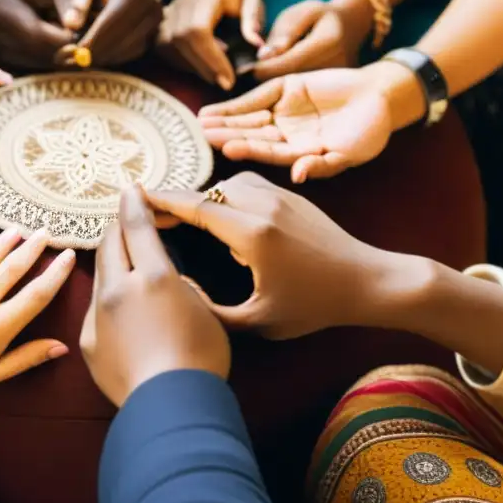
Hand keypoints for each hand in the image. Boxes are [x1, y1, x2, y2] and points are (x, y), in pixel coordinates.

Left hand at [76, 0, 161, 67]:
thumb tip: (70, 26)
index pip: (112, 23)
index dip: (91, 40)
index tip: (70, 52)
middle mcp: (152, 6)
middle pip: (122, 40)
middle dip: (96, 53)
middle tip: (71, 60)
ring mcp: (156, 20)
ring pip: (128, 50)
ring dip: (105, 57)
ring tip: (80, 57)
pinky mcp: (155, 30)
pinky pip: (133, 51)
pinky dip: (114, 55)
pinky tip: (96, 53)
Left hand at [80, 186, 229, 406]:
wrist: (170, 409)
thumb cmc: (201, 362)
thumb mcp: (206, 312)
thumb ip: (182, 288)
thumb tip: (169, 281)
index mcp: (155, 276)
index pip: (137, 227)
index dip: (133, 203)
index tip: (130, 189)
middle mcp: (120, 288)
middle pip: (111, 243)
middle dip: (117, 226)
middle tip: (124, 217)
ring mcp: (99, 314)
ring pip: (100, 274)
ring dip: (110, 262)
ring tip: (121, 259)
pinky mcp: (88, 340)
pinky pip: (95, 308)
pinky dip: (107, 299)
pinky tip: (119, 307)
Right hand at [147, 172, 401, 338]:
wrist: (369, 281)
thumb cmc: (316, 305)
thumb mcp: (259, 321)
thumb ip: (213, 311)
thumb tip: (179, 292)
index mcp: (253, 234)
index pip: (195, 206)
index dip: (160, 201)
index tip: (133, 197)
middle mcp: (263, 205)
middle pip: (207, 190)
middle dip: (178, 199)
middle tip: (152, 213)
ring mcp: (279, 196)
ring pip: (228, 182)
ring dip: (205, 196)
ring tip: (185, 217)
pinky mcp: (291, 195)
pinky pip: (248, 184)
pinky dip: (226, 194)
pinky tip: (221, 217)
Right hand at [158, 0, 263, 90]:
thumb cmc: (240, 0)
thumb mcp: (253, 4)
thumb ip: (254, 21)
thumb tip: (257, 44)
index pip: (199, 30)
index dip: (211, 58)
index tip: (229, 79)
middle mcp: (181, 3)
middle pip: (182, 40)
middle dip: (203, 67)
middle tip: (225, 83)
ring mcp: (168, 15)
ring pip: (170, 47)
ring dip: (193, 67)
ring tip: (215, 74)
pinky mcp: (160, 26)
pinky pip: (165, 51)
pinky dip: (183, 64)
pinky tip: (201, 66)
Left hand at [199, 67, 391, 181]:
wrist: (383, 96)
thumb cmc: (368, 132)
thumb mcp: (347, 154)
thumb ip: (321, 165)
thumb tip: (297, 176)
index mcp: (298, 154)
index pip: (267, 153)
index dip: (248, 150)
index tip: (226, 148)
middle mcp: (286, 136)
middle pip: (251, 136)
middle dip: (227, 135)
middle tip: (203, 135)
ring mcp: (284, 112)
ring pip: (249, 118)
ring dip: (226, 121)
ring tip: (202, 122)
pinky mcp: (286, 88)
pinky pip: (257, 97)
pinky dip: (237, 104)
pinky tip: (215, 110)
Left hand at [252, 0, 372, 80]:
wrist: (349, 25)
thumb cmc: (319, 16)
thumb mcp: (301, 13)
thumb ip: (283, 33)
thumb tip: (263, 56)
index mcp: (327, 42)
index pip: (288, 63)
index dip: (263, 69)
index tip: (245, 69)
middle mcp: (337, 65)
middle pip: (293, 82)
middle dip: (267, 81)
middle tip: (247, 78)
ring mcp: (339, 81)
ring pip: (299, 92)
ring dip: (278, 88)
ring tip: (261, 81)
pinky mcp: (337, 91)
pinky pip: (307, 94)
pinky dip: (291, 90)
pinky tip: (279, 84)